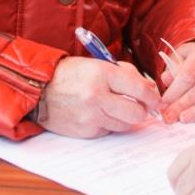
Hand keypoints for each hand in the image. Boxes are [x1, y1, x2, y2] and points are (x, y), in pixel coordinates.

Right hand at [36, 57, 160, 137]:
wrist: (39, 90)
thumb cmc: (70, 74)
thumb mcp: (97, 64)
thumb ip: (125, 74)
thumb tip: (149, 88)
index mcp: (102, 74)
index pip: (140, 88)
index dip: (153, 96)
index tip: (156, 99)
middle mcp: (97, 96)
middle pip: (137, 112)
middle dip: (142, 110)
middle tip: (140, 106)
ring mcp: (91, 116)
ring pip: (125, 125)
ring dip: (126, 118)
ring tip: (117, 108)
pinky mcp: (86, 131)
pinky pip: (109, 130)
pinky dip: (109, 123)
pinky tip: (99, 113)